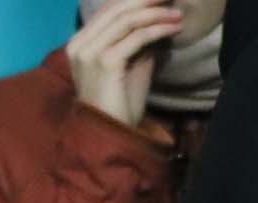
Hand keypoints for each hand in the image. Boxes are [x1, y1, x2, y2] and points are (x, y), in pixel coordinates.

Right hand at [68, 0, 183, 128]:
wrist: (110, 134)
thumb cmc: (120, 105)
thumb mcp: (129, 67)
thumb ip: (136, 44)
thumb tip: (155, 23)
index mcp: (80, 43)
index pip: (108, 11)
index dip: (134, 1)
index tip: (160, 0)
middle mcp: (80, 43)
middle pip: (115, 9)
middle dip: (146, 0)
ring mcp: (90, 51)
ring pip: (126, 20)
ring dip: (156, 14)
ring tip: (177, 14)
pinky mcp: (105, 62)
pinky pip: (135, 37)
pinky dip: (157, 29)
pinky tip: (173, 28)